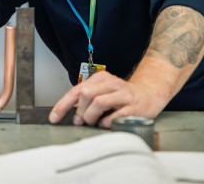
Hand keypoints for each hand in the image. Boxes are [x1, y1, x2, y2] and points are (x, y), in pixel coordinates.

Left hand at [48, 71, 163, 127]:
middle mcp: (112, 83)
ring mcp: (123, 94)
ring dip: (91, 116)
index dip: (63, 105)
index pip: (77, 90)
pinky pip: (115, 116)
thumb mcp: (102, 92)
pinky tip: (106, 124)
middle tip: (80, 121)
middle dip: (79, 111)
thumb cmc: (121, 97)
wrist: (149, 96)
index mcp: (101, 78)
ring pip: (99, 102)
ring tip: (93, 122)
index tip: (54, 117)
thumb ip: (86, 100)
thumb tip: (67, 113)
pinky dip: (106, 123)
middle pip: (86, 93)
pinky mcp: (134, 107)